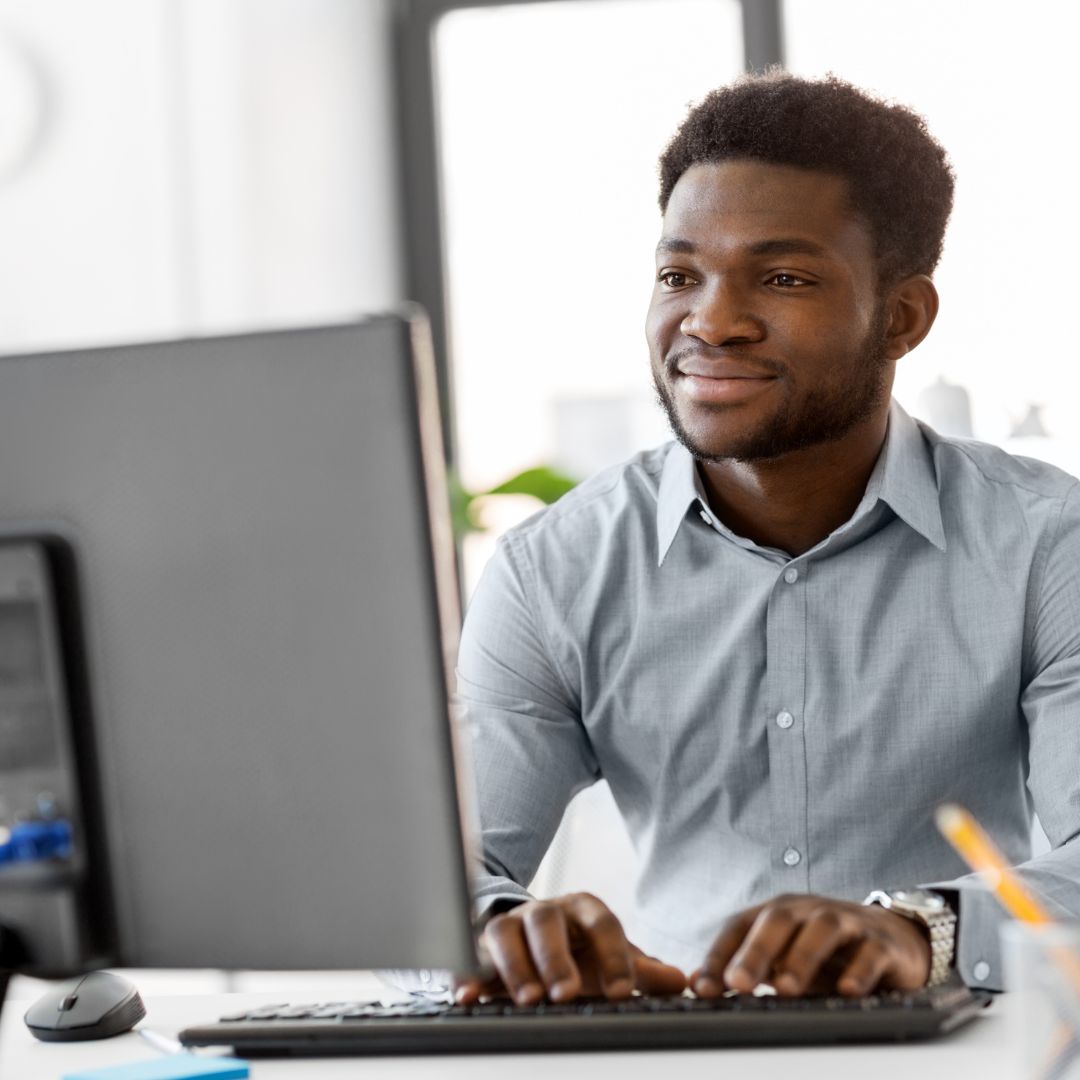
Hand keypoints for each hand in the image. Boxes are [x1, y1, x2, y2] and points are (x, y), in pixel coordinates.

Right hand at [456, 892, 686, 1005]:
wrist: (531, 933)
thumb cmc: (577, 950)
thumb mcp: (608, 956)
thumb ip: (640, 969)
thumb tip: (680, 981)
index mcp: (582, 909)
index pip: (602, 923)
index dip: (614, 955)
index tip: (623, 992)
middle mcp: (544, 912)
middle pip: (547, 923)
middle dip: (556, 959)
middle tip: (566, 993)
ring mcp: (509, 925)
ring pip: (505, 933)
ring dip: (515, 965)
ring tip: (528, 999)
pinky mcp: (479, 945)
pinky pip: (469, 955)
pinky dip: (466, 973)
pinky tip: (468, 996)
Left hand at [691, 894, 930, 997]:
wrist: (893, 938)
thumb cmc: (827, 953)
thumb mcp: (784, 959)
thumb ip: (745, 969)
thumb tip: (697, 982)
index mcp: (778, 913)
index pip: (740, 926)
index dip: (719, 955)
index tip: (703, 988)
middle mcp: (808, 911)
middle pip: (777, 920)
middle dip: (755, 951)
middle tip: (738, 984)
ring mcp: (847, 922)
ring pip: (822, 929)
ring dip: (802, 957)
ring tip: (785, 989)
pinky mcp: (882, 943)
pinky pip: (870, 952)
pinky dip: (859, 970)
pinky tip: (846, 990)